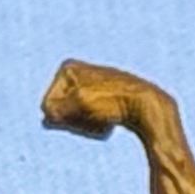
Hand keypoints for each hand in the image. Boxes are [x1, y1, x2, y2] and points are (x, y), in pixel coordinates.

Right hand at [42, 60, 159, 137]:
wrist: (147, 105)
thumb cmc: (112, 103)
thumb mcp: (79, 105)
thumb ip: (56, 111)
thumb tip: (47, 116)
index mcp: (67, 68)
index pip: (48, 104)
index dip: (63, 116)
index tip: (83, 114)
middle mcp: (78, 72)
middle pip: (62, 110)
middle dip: (75, 120)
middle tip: (94, 120)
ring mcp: (91, 86)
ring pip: (77, 117)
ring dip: (86, 125)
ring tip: (103, 122)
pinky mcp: (103, 97)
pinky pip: (91, 119)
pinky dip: (98, 125)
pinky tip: (111, 124)